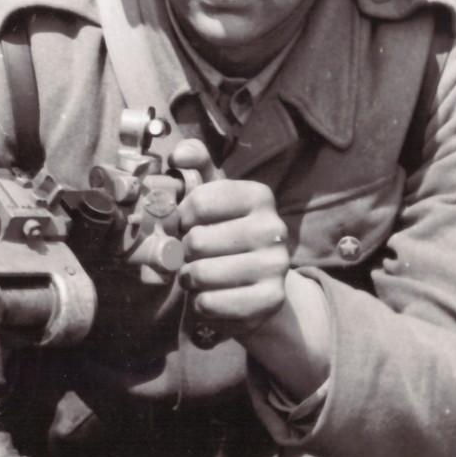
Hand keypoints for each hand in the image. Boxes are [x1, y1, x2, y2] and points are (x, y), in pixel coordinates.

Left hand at [177, 176, 291, 337]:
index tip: (188, 225)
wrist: (257, 287)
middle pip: (197, 240)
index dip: (182, 218)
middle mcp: (273, 228)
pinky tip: (212, 296)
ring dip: (190, 279)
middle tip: (193, 256)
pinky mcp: (271, 300)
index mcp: (258, 196)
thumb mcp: (213, 199)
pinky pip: (211, 303)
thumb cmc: (225, 236)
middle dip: (184, 253)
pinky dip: (201, 304)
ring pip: (201, 273)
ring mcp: (276, 265)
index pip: (198, 201)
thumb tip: (179, 153)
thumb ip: (196, 168)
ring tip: (200, 277)